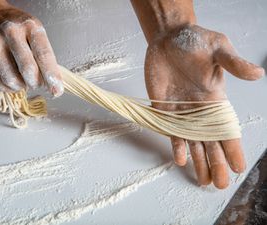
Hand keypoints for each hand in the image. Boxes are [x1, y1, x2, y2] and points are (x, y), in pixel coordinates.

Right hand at [0, 0, 63, 95]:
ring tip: (24, 83)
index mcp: (30, 27)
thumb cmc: (19, 28)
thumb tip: (52, 83)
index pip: (44, 55)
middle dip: (36, 83)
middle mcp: (11, 32)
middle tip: (37, 84)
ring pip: (10, 77)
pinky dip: (7, 87)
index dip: (51, 76)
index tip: (57, 90)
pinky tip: (13, 84)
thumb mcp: (36, 33)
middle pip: (27, 68)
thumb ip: (43, 55)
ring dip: (21, 87)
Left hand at [145, 24, 264, 188]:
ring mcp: (181, 112)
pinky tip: (181, 160)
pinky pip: (170, 131)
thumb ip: (234, 64)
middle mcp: (199, 111)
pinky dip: (176, 145)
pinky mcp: (163, 109)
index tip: (239, 167)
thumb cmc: (195, 42)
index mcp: (215, 100)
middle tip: (220, 184)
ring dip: (198, 161)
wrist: (169, 39)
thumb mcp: (219, 49)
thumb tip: (258, 74)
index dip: (233, 148)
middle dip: (216, 163)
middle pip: (210, 142)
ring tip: (203, 180)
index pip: (227, 129)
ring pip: (192, 142)